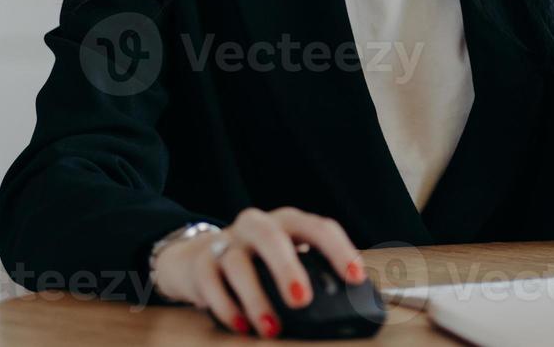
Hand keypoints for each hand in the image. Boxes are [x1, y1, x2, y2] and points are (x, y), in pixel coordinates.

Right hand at [152, 206, 364, 337]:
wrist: (199, 258)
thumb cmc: (257, 263)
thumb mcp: (286, 261)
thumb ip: (311, 276)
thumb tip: (345, 312)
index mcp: (288, 224)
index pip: (318, 227)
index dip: (339, 250)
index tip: (354, 277)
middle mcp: (257, 227)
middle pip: (272, 238)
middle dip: (288, 269)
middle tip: (302, 300)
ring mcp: (227, 243)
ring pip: (238, 264)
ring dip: (256, 299)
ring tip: (271, 329)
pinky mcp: (201, 264)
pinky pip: (211, 284)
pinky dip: (227, 308)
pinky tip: (242, 326)